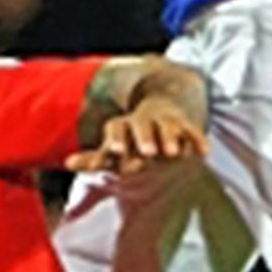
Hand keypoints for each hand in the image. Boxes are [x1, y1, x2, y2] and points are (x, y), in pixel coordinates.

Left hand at [66, 99, 210, 174]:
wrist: (161, 107)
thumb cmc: (130, 139)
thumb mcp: (112, 150)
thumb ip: (92, 159)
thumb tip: (67, 164)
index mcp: (122, 127)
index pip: (116, 130)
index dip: (116, 140)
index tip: (115, 151)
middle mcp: (143, 121)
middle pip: (142, 126)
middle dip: (144, 138)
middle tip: (147, 153)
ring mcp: (165, 122)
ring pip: (167, 127)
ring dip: (170, 138)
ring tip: (173, 153)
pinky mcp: (185, 126)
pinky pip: (192, 132)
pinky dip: (198, 141)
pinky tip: (204, 152)